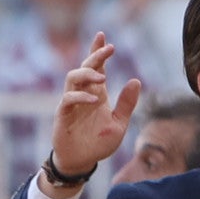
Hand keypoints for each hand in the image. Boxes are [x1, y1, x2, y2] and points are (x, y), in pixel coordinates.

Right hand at [45, 33, 142, 181]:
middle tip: (109, 48)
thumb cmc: (98, 143)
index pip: (96, 67)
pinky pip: (68, 99)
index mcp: (97, 94)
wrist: (82, 162)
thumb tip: (136, 81)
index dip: (98, 51)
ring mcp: (71, 103)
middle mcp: (83, 94)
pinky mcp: (63, 114)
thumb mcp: (119, 123)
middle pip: (85, 66)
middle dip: (95, 55)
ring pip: (73, 77)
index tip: (104, 37)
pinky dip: (81, 96)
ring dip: (87, 73)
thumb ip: (127, 104)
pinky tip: (94, 100)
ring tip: (102, 76)